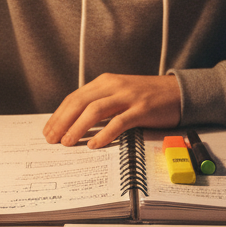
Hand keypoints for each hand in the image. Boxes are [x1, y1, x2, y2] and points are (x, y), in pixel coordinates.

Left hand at [44, 73, 180, 148]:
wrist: (177, 92)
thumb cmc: (146, 96)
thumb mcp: (118, 93)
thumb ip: (99, 102)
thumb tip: (74, 123)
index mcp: (105, 82)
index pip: (74, 97)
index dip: (59, 115)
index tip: (48, 130)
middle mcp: (113, 86)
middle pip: (80, 102)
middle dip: (62, 122)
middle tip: (52, 139)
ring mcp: (128, 97)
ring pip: (95, 110)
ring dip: (78, 127)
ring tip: (68, 142)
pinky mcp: (142, 109)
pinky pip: (119, 122)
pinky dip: (104, 134)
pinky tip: (94, 144)